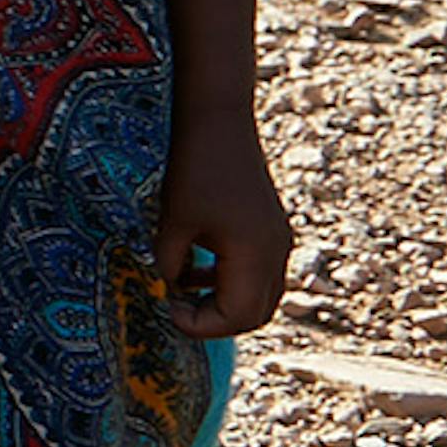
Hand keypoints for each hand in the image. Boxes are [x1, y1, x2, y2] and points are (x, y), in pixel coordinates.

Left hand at [151, 126, 295, 339]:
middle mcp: (276, 252)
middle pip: (256, 314)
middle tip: (177, 310)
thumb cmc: (193, 168)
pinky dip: (232, 282)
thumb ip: (170, 265)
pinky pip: (260, 273)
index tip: (168, 310)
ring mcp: (278, 240)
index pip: (237, 316)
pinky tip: (195, 271)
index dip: (201, 325)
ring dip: (225, 303)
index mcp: (255, 254)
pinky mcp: (272, 229)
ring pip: (261, 296)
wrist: (220, 121)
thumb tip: (170, 288)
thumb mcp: (171, 222)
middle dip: (216, 322)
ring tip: (184, 293)